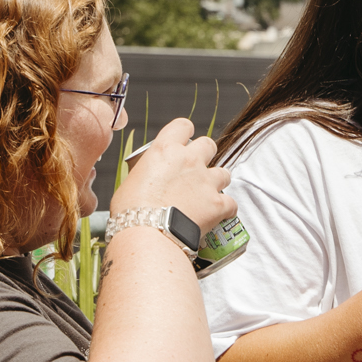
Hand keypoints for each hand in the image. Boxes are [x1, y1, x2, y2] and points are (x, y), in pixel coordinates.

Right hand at [110, 118, 235, 236]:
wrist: (147, 236)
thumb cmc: (132, 213)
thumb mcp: (130, 183)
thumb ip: (145, 175)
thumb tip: (146, 183)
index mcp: (165, 150)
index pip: (183, 126)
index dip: (185, 133)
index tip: (184, 142)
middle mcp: (189, 160)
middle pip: (208, 144)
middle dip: (205, 155)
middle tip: (196, 170)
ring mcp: (206, 180)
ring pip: (224, 172)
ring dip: (217, 182)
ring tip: (207, 196)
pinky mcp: (217, 203)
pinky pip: (231, 203)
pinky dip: (226, 210)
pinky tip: (217, 217)